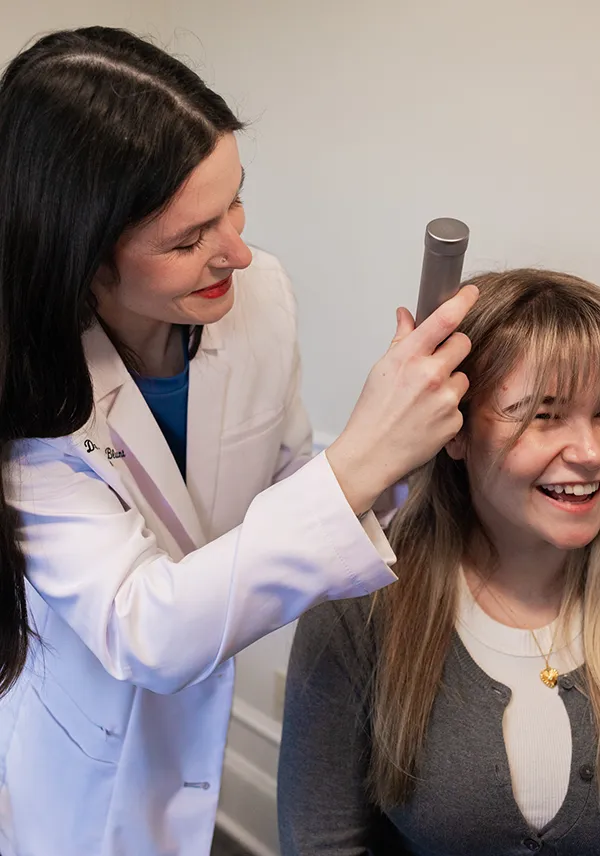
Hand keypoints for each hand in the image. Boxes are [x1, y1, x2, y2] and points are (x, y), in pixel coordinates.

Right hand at [326, 285, 478, 515]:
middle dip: (453, 349)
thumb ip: (401, 340)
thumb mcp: (381, 369)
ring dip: (450, 382)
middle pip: (463, 343)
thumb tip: (406, 315)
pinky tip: (428, 418)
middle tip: (436, 363)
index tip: (470, 293)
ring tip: (426, 399)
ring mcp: (445, 399)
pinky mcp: (455, 420)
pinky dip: (447, 408)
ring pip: (463, 376)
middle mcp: (431, 374)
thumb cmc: (372, 412)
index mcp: (408, 357)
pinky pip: (460, 404)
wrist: (371, 454)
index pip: (444, 319)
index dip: (462, 301)